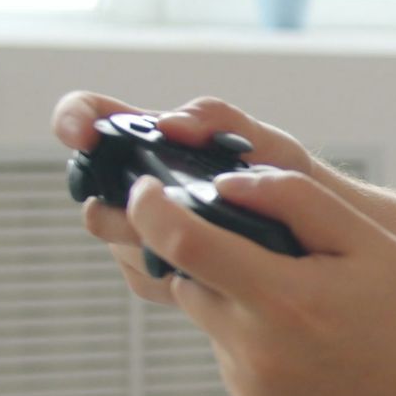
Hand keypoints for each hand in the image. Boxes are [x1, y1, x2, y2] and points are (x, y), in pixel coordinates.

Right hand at [51, 91, 321, 304]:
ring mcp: (147, 232)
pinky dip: (176, 273)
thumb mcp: (265, 141)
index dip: (74, 119)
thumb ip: (220, 119)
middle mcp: (140, 188)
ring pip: (122, 243)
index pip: (90, 118)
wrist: (320, 240)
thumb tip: (168, 126)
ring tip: (211, 239)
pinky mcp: (165, 272)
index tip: (82, 134)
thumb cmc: (288, 178)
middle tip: (173, 210)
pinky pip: (148, 278)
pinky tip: (212, 269)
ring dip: (156, 243)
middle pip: (99, 198)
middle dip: (126, 209)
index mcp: (154, 143)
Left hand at [122, 167, 395, 395]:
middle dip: (212, 257)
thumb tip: (227, 185)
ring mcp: (255, 392)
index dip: (152, 209)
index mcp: (285, 298)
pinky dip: (257, 344)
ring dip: (237, 302)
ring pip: (213, 324)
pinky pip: (235, 363)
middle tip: (272, 253)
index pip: (184, 243)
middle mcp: (258, 352)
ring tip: (311, 308)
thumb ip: (296, 200)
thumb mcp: (371, 241)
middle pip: (190, 283)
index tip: (145, 189)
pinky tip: (316, 347)